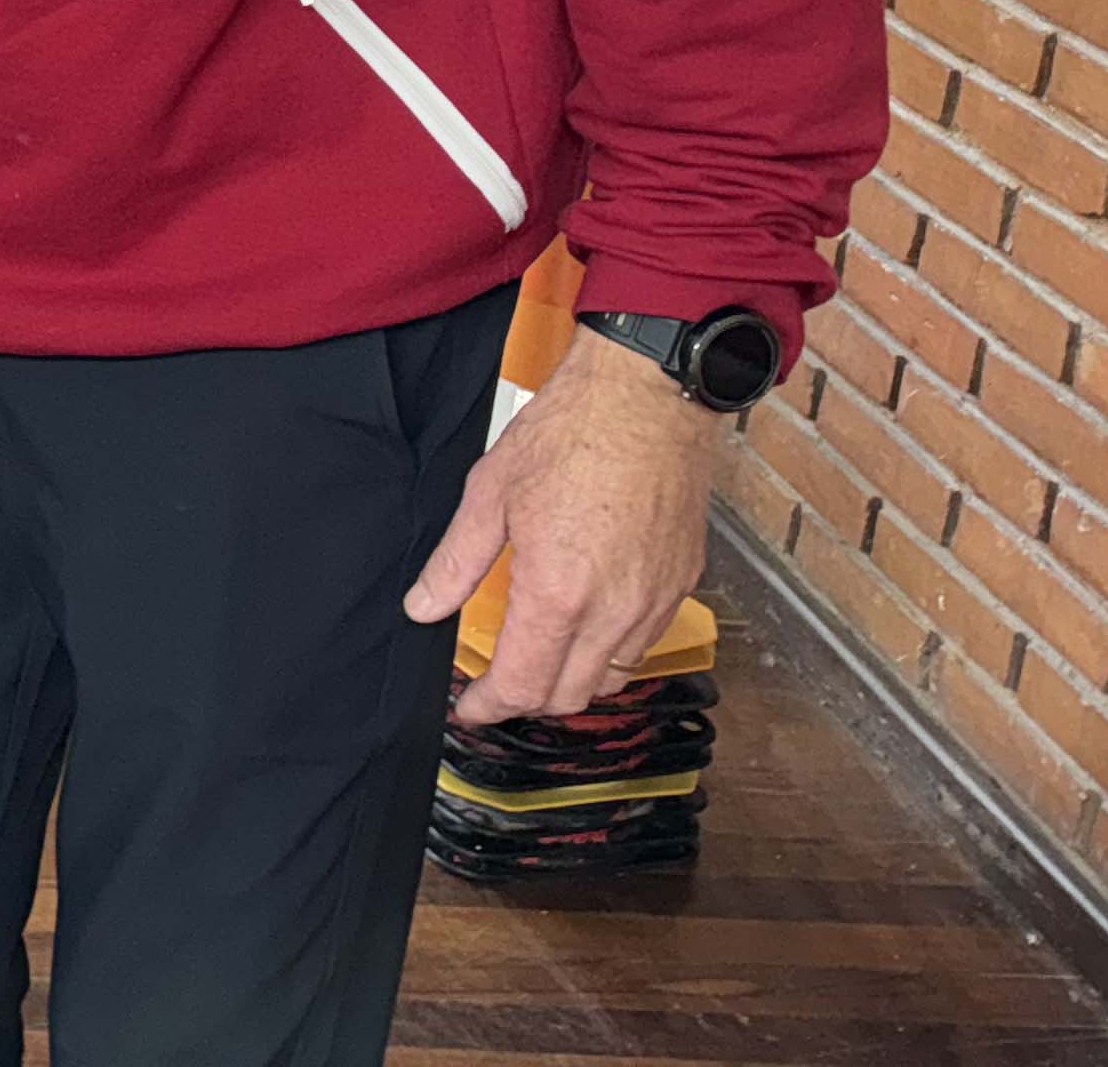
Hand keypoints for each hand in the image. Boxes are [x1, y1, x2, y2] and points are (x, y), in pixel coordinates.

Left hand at [409, 329, 717, 722]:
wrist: (648, 399)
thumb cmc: (570, 434)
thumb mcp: (491, 492)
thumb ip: (456, 562)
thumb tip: (423, 607)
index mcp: (559, 594)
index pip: (524, 686)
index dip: (490, 706)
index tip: (469, 707)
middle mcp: (615, 611)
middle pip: (570, 696)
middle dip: (527, 699)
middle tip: (495, 681)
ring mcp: (656, 601)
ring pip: (612, 677)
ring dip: (571, 679)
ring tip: (539, 654)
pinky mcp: (683, 583)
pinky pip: (644, 644)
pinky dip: (610, 651)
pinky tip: (586, 622)